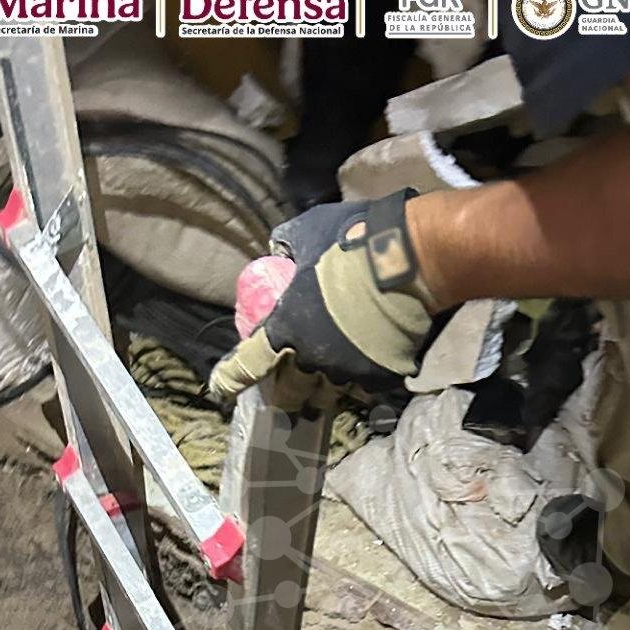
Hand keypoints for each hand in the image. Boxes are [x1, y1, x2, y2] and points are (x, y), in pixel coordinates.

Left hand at [209, 189, 436, 407]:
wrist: (410, 259)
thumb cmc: (353, 240)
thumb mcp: (308, 231)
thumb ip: (289, 245)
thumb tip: (278, 249)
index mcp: (286, 328)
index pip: (248, 363)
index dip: (230, 378)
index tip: (220, 387)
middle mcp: (312, 359)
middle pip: (288, 392)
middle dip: (283, 394)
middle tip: (285, 392)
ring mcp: (347, 373)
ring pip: (326, 397)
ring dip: (319, 395)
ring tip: (321, 396)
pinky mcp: (380, 377)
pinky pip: (363, 390)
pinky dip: (358, 385)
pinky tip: (361, 376)